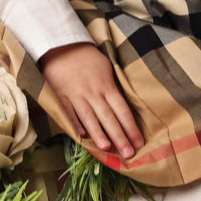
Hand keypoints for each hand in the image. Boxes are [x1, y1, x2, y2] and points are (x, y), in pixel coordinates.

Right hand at [38, 42, 142, 160]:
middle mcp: (93, 93)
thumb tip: (122, 108)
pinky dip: (75, 124)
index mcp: (107, 86)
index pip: (122, 110)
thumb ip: (113, 88)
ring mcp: (76, 96)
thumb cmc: (88, 58)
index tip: (139, 143)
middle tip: (128, 154)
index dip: (131, 128)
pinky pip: (69, 113)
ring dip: (98, 134)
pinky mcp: (61, 97)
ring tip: (106, 149)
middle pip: (109, 118)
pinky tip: (82, 136)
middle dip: (119, 137)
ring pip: (89, 118)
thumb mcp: (106, 68)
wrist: (62, 46)